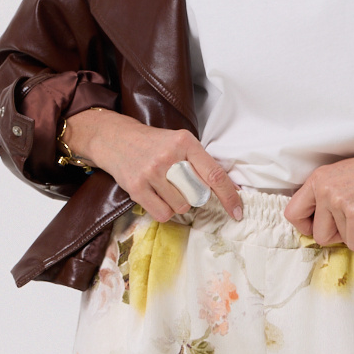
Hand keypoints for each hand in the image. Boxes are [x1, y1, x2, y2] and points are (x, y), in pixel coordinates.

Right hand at [61, 110, 241, 222]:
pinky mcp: (137, 187)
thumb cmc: (154, 145)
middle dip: (194, 196)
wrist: (116, 139)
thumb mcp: (179, 143)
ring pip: (181, 206)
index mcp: (185, 143)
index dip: (230, 196)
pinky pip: (163, 214)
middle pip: (197, 196)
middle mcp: (169, 157)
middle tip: (180, 184)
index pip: (215, 174)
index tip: (238, 212)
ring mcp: (151, 172)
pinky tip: (156, 196)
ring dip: (177, 203)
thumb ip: (200, 163)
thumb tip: (228, 190)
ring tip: (165, 187)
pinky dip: (164, 211)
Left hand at [285, 123, 353, 247]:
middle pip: (315, 234)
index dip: (306, 227)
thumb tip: (318, 228)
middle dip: (335, 237)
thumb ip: (326, 196)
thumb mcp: (342, 177)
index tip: (323, 227)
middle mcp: (323, 188)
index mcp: (317, 179)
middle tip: (351, 226)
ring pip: (336, 241)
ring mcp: (338, 201)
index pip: (291, 213)